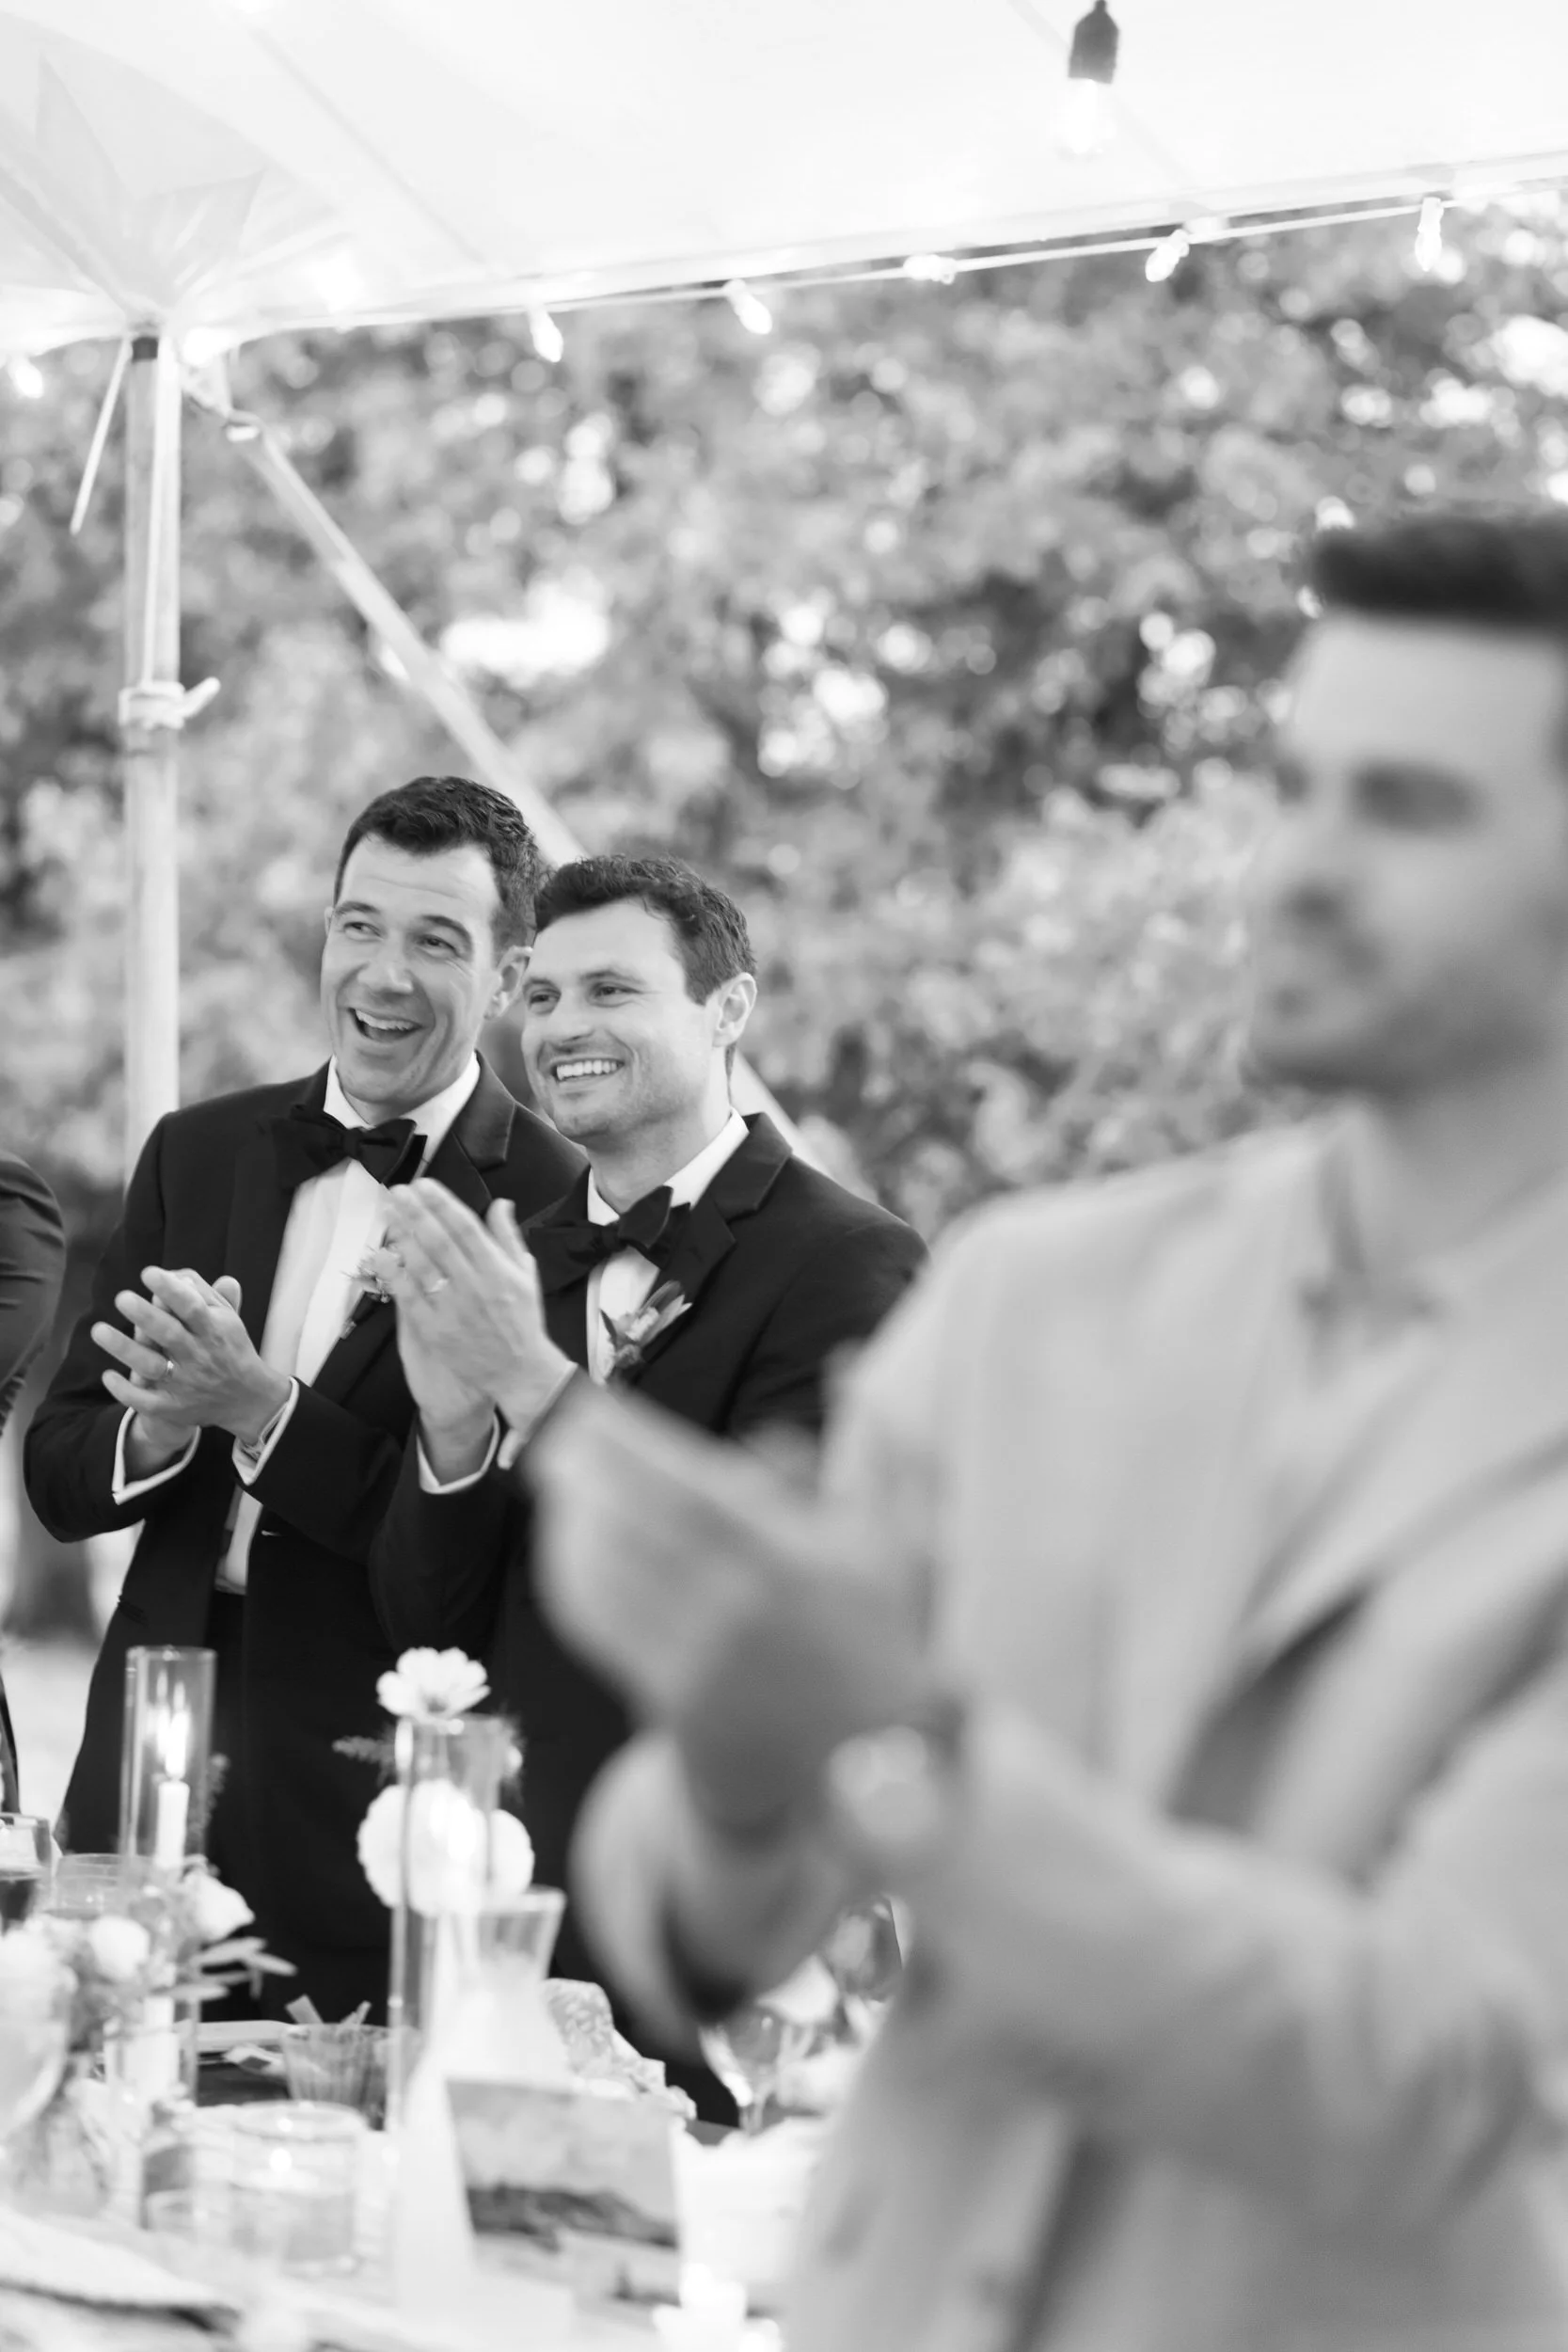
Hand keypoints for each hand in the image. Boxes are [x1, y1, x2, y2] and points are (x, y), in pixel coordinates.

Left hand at [94, 1271, 289, 1448]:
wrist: (248, 1399)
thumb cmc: (228, 1347)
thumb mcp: (227, 1317)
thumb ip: (204, 1292)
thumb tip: (178, 1273)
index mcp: (213, 1330)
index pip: (192, 1307)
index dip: (171, 1290)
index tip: (148, 1273)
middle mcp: (199, 1356)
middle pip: (170, 1335)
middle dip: (146, 1316)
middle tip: (121, 1298)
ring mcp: (185, 1384)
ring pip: (152, 1367)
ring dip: (125, 1349)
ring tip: (98, 1330)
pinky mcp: (173, 1407)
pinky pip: (146, 1402)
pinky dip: (126, 1391)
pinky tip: (107, 1375)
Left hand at [381, 1183, 572, 1443]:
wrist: (518, 1370)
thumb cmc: (522, 1321)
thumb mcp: (525, 1274)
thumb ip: (509, 1237)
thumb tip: (500, 1203)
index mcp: (498, 1269)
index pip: (465, 1227)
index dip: (442, 1203)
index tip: (425, 1185)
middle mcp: (475, 1285)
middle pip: (439, 1240)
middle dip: (416, 1212)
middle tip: (398, 1191)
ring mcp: (453, 1308)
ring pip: (422, 1265)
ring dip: (403, 1236)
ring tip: (389, 1214)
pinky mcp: (435, 1330)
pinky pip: (410, 1298)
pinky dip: (396, 1275)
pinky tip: (383, 1256)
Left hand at [533, 1383, 924, 1830]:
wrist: (875, 1765)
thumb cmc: (881, 1636)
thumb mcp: (902, 1540)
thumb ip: (876, 1445)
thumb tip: (846, 1356)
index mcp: (796, 1560)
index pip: (693, 1488)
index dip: (633, 1445)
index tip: (593, 1408)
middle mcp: (746, 1610)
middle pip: (642, 1526)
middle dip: (591, 1475)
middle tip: (553, 1438)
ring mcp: (708, 1662)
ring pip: (617, 1581)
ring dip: (573, 1527)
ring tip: (552, 1487)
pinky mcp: (679, 1706)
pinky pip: (611, 1636)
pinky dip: (579, 1589)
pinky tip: (564, 1552)